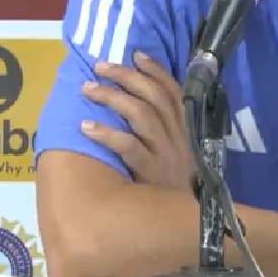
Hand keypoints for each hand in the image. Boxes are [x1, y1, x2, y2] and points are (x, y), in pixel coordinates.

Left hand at [79, 52, 193, 189]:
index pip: (172, 91)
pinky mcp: (151, 172)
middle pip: (153, 97)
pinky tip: (86, 127)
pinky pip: (129, 147)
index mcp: (185, 128)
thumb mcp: (178, 153)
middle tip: (100, 66)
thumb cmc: (174, 185)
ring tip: (88, 89)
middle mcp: (177, 136)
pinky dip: (107, 134)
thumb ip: (164, 131)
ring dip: (112, 98)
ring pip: (141, 115)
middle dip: (126, 76)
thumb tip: (135, 104)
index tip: (135, 54)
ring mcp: (165, 153)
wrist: (191, 222)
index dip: (155, 70)